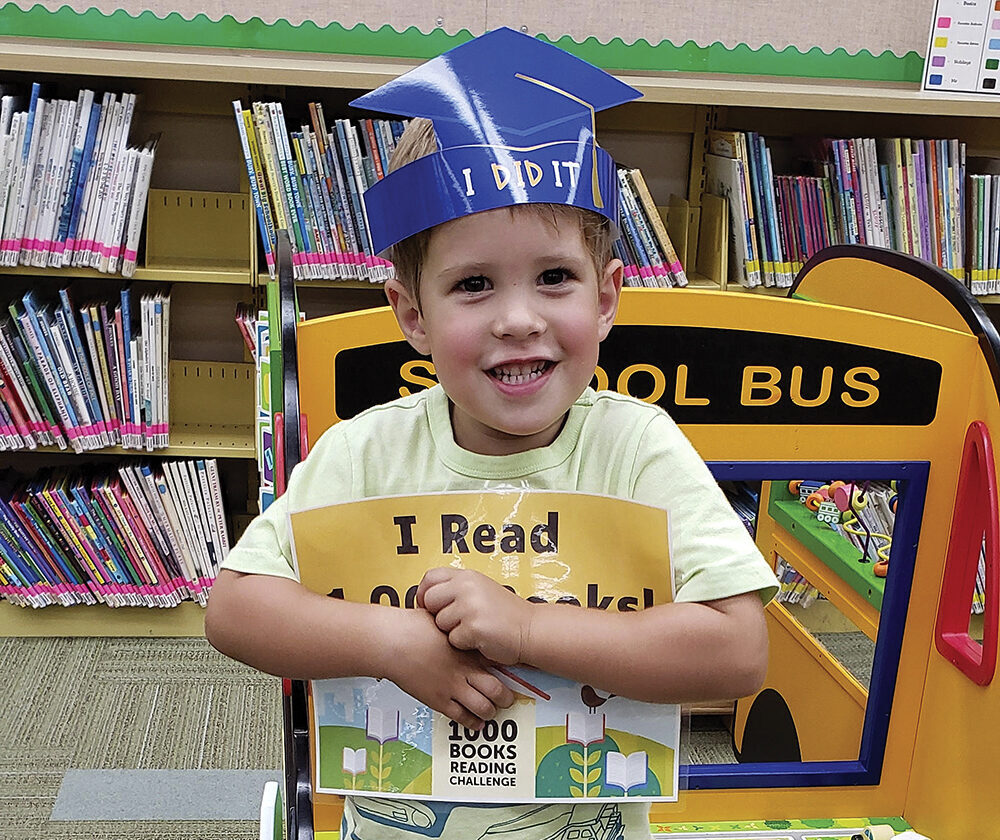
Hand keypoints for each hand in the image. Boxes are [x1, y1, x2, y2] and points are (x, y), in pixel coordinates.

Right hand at [384, 608, 514, 729]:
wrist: (393, 642)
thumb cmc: (412, 627)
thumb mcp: (442, 619)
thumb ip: (457, 626)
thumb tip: (462, 623)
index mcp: (466, 648)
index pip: (497, 660)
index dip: (507, 667)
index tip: (511, 670)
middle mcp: (463, 669)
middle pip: (497, 689)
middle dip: (505, 697)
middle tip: (508, 699)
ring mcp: (452, 686)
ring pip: (483, 707)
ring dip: (490, 712)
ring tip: (492, 712)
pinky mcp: (438, 700)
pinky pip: (461, 717)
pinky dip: (472, 723)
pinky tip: (475, 723)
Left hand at [416, 567, 531, 664]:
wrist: (531, 629)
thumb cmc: (505, 614)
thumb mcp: (481, 589)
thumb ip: (456, 589)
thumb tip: (426, 597)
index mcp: (467, 576)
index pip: (430, 577)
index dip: (424, 593)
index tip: (427, 606)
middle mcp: (467, 586)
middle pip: (430, 600)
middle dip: (437, 615)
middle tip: (454, 622)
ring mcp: (470, 606)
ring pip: (440, 623)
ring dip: (452, 631)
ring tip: (473, 629)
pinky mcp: (474, 627)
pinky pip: (453, 640)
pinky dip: (464, 644)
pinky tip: (480, 638)